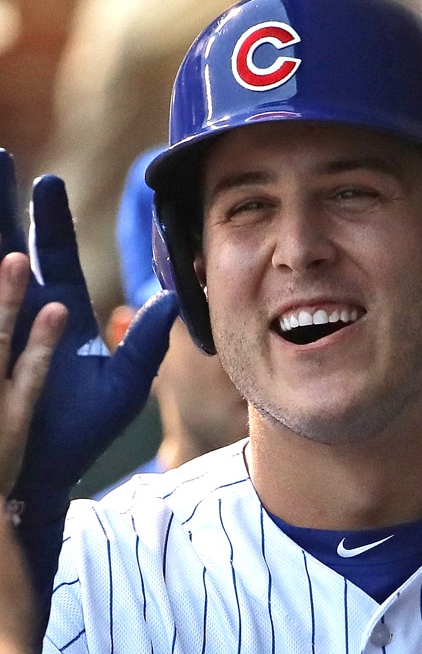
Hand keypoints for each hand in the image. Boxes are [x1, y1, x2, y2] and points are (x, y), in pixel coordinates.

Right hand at [0, 149, 177, 635]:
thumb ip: (146, 343)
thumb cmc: (85, 432)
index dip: (48, 217)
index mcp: (60, 309)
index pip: (52, 251)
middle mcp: (24, 308)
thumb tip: (172, 302)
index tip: (46, 182)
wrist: (47, 471)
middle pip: (6, 240)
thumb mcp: (123, 385)